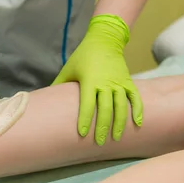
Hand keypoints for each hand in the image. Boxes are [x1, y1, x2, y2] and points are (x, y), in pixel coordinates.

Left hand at [52, 14, 142, 144]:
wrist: (104, 40)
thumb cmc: (82, 57)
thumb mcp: (68, 69)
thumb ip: (58, 85)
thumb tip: (45, 102)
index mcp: (89, 81)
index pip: (87, 104)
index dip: (85, 119)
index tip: (83, 134)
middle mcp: (106, 82)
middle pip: (106, 108)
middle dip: (103, 127)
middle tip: (100, 142)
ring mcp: (118, 82)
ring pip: (122, 106)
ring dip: (120, 123)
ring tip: (116, 139)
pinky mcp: (128, 81)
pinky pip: (135, 97)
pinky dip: (138, 110)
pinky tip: (137, 123)